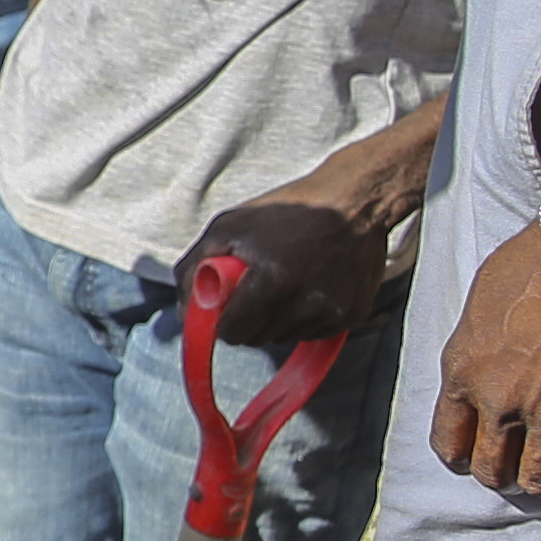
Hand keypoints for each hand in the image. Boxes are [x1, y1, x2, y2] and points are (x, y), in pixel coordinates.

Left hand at [187, 193, 389, 347]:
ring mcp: (332, 312)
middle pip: (258, 339)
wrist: (356, 200)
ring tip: (286, 283)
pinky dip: (305, 318)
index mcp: (271, 280)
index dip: (225, 322)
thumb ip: (195, 267)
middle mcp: (304, 303)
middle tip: (256, 291)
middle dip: (250, 322)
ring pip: (285, 338)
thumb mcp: (230, 226)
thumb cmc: (287, 210)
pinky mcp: (352, 316)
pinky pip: (314, 333)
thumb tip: (184, 311)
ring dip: (277, 320)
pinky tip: (311, 287)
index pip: (233, 333)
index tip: (228, 308)